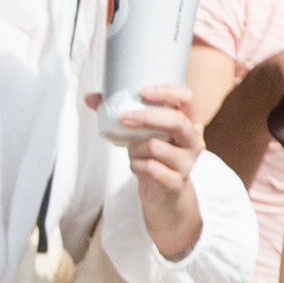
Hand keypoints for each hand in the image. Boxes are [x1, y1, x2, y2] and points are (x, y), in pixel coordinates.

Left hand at [87, 82, 206, 258]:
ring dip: (134, 147)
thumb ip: (121, 113)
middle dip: (146, 117)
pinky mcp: (176, 181)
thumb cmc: (153, 154)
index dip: (167, 91)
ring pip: (155, 146)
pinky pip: (149, 167)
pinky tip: (136, 165)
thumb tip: (90, 97)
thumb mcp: (143, 132)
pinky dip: (135, 164)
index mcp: (190, 121)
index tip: (143, 91)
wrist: (164, 192)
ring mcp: (187, 162)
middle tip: (122, 117)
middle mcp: (194, 140)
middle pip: (176, 121)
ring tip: (132, 150)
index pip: (187, 98)